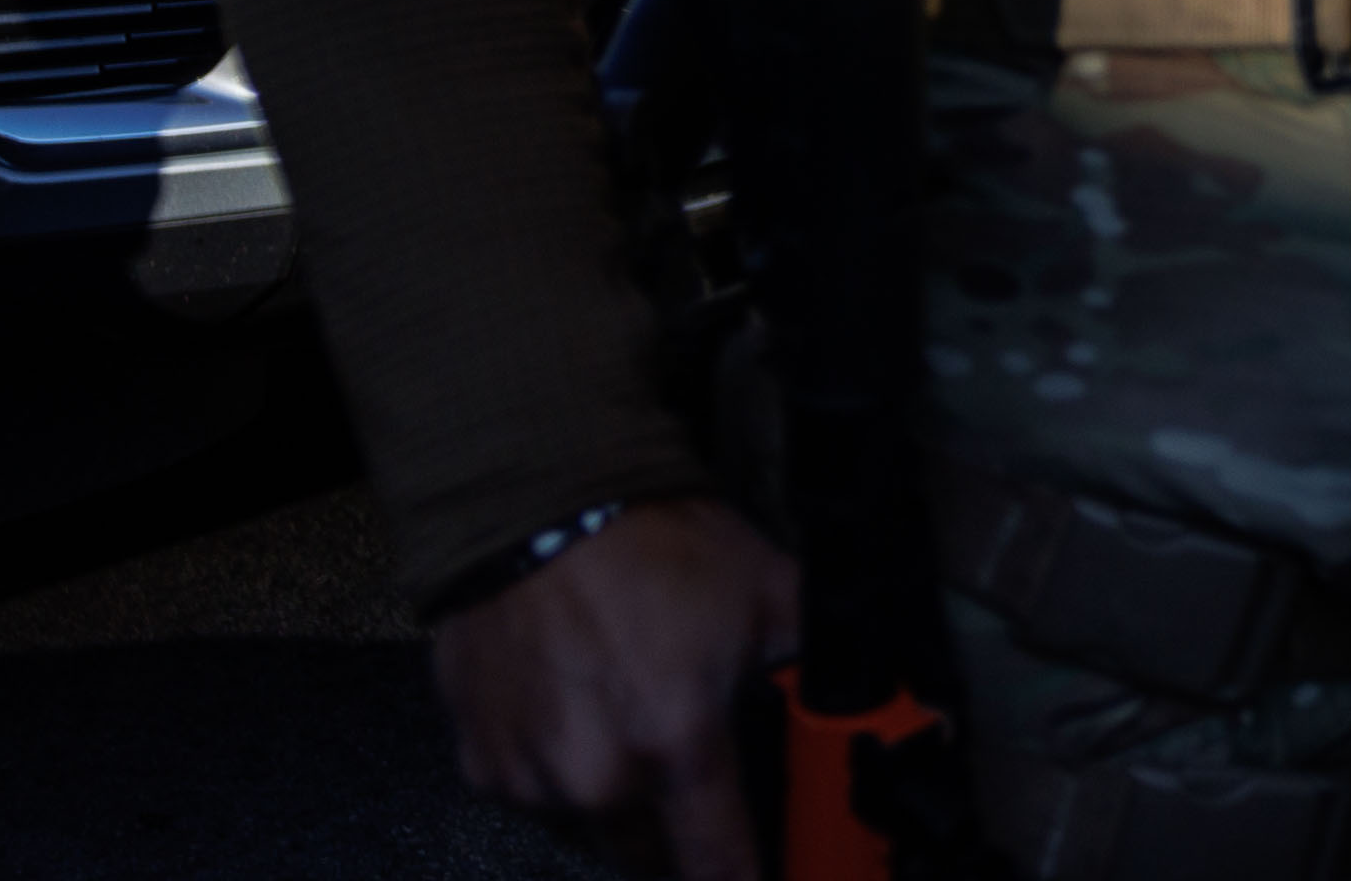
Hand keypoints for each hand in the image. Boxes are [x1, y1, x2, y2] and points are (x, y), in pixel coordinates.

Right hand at [430, 496, 795, 880]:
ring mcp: (532, 777)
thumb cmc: (654, 544)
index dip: (745, 878)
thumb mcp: (770, 592)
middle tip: (696, 781)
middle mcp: (599, 777)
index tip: (757, 877)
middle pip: (653, 854)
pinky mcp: (481, 766)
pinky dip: (559, 772)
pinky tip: (579, 713)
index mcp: (677, 744)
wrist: (539, 506)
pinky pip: (534, 795)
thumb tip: (869, 690)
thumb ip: (818, 658)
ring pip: (592, 826)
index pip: (719, 864)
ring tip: (632, 722)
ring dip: (618, 796)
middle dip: (681, 829)